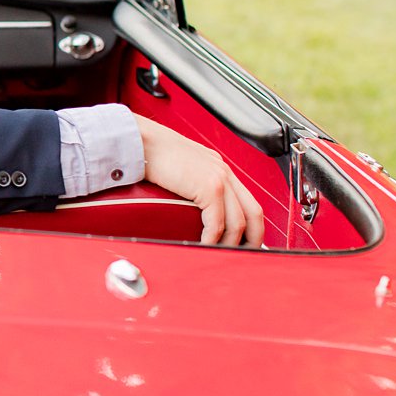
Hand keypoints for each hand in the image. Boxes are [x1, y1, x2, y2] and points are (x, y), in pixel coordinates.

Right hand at [137, 115, 264, 246]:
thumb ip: (191, 181)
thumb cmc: (151, 151)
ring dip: (230, 244)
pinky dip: (212, 239)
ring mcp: (220, 179)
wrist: (142, 140)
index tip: (244, 241)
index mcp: (219, 168)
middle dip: (253, 239)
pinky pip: (217, 223)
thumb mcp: (180, 166)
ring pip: (238, 222)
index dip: (251, 226)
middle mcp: (224, 172)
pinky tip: (203, 245)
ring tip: (218, 254)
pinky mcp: (209, 187)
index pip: (247, 202)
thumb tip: (186, 202)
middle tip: (242, 255)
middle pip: (254, 213)